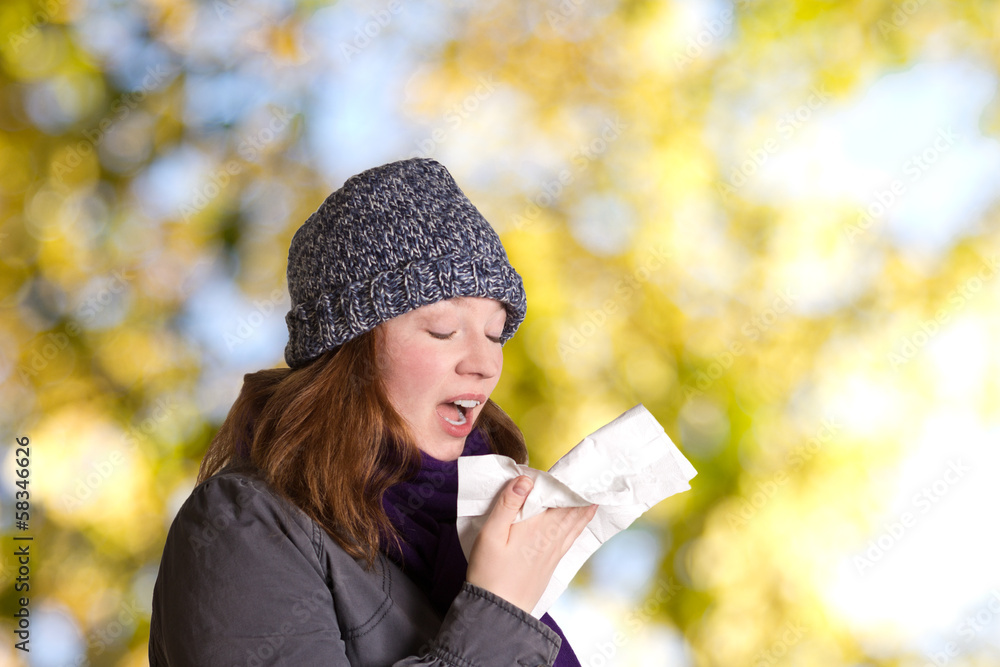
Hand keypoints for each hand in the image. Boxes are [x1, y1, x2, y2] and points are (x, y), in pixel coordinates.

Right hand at [465, 475, 597, 612]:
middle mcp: (551, 539)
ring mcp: (553, 553)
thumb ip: (507, 505)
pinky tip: (580, 524)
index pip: (562, 500)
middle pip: (573, 511)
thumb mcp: (491, 534)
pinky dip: (579, 526)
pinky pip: (571, 538)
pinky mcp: (551, 564)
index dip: (572, 484)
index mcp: (538, 527)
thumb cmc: (490, 573)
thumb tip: (525, 479)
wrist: (498, 612)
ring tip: (594, 495)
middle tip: (594, 478)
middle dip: (583, 494)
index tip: (582, 470)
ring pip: (575, 525)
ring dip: (585, 509)